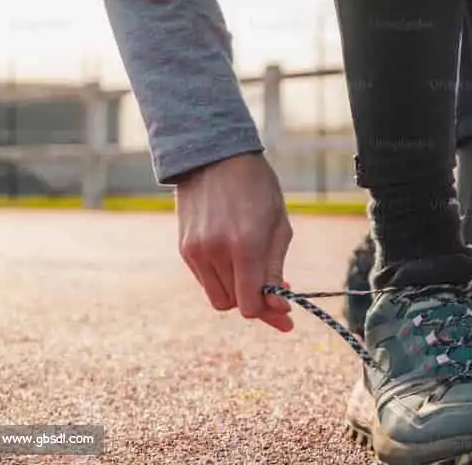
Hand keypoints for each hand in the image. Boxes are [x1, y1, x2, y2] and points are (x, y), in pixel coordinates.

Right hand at [175, 152, 293, 331]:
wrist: (215, 157)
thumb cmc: (258, 189)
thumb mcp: (279, 226)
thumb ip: (276, 269)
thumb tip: (279, 306)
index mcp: (245, 245)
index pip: (250, 304)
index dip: (269, 314)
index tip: (286, 315)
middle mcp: (215, 252)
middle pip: (233, 305)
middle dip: (256, 303)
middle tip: (275, 291)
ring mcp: (196, 251)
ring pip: (217, 296)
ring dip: (238, 291)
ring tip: (255, 271)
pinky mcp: (184, 249)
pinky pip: (205, 280)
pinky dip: (222, 279)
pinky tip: (236, 260)